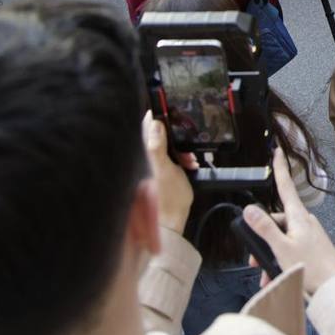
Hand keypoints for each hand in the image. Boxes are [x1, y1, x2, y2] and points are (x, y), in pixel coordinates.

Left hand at [144, 115, 196, 233]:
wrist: (172, 219)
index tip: (172, 114)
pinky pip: (172, 156)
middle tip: (186, 145)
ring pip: (168, 144)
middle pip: (160, 133)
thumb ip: (157, 147)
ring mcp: (153, 163)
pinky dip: (182, 158)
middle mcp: (146, 156)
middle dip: (176, 135)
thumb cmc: (168, 198)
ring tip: (189, 160)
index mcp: (144, 153)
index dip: (158, 116)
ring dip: (181, 148)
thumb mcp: (166, 169)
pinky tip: (189, 165)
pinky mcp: (162, 169)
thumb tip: (154, 124)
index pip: (146, 124)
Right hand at [242, 147, 334, 294]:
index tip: (277, 152)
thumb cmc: (312, 267)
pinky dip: (281, 261)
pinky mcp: (311, 248)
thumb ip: (264, 228)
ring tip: (267, 274)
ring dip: (271, 255)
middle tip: (254, 259)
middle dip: (262, 239)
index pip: (285, 186)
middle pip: (276, 221)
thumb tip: (250, 209)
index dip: (280, 168)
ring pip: (281, 239)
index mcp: (298, 216)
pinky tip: (276, 276)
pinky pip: (290, 249)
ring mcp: (309, 235)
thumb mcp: (281, 247)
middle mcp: (304, 222)